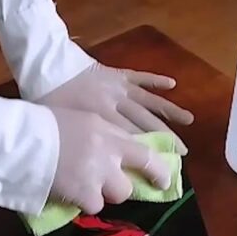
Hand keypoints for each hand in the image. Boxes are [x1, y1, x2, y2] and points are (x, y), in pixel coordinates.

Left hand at [37, 63, 194, 154]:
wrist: (46, 65)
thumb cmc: (47, 100)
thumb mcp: (62, 127)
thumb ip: (80, 146)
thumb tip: (94, 169)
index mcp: (102, 117)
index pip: (131, 139)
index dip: (148, 155)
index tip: (161, 167)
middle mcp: (115, 102)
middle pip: (145, 123)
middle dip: (166, 138)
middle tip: (183, 153)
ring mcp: (118, 86)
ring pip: (149, 101)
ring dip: (170, 111)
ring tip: (190, 121)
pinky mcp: (117, 72)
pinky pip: (140, 77)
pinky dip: (156, 80)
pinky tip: (172, 84)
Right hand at [48, 106, 171, 214]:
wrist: (22, 138)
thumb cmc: (43, 123)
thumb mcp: (80, 119)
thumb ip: (102, 135)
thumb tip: (114, 151)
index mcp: (109, 131)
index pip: (144, 152)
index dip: (158, 169)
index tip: (165, 181)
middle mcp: (110, 153)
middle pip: (131, 181)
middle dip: (122, 187)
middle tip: (110, 188)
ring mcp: (99, 174)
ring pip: (116, 195)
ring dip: (101, 194)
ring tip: (80, 186)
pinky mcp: (86, 193)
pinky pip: (93, 205)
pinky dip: (82, 202)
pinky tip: (66, 191)